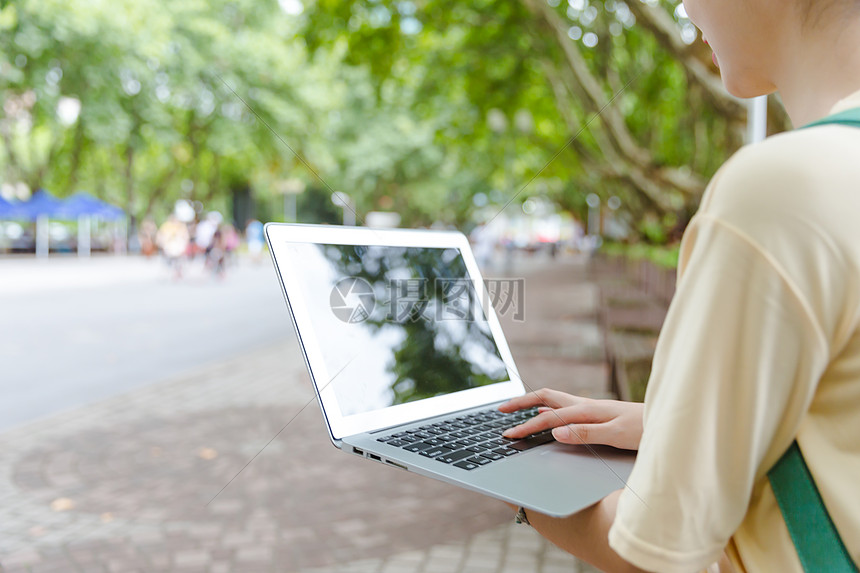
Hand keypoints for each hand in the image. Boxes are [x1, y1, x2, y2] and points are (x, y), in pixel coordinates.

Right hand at [498, 388, 643, 450]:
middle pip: (545, 398)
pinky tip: (547, 416)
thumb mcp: (616, 435)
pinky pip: (565, 408)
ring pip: (554, 401)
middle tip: (501, 409)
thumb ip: (585, 433)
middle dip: (521, 403)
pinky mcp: (598, 415)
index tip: (508, 436)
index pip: (548, 418)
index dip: (526, 427)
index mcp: (587, 410)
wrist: (669, 423)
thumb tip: (556, 432)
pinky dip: (548, 409)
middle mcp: (586, 405)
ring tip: (516, 408)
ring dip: (532, 403)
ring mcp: (592, 409)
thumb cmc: (646, 430)